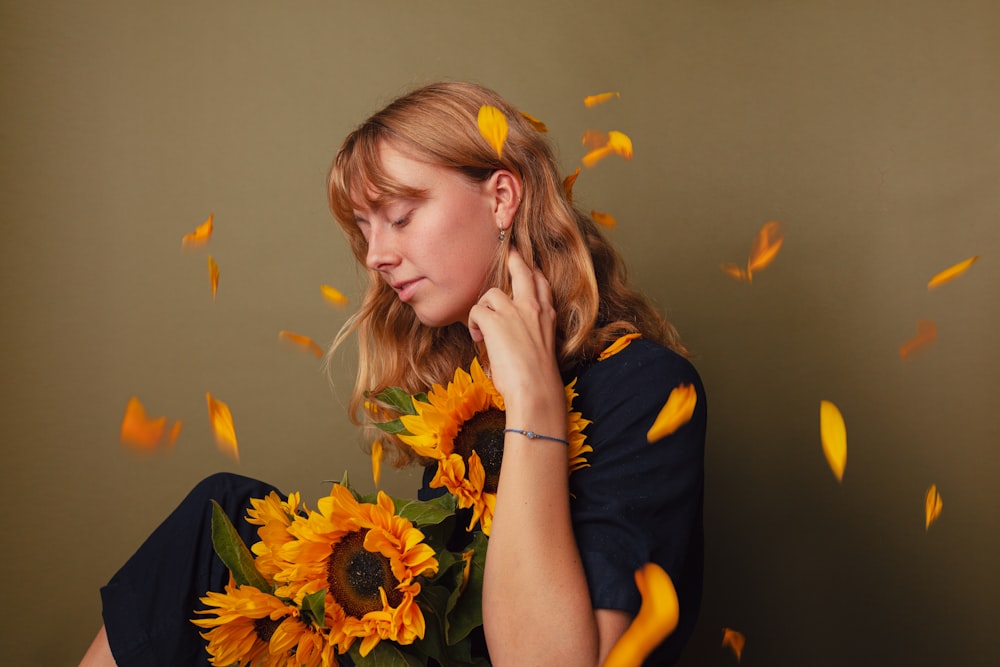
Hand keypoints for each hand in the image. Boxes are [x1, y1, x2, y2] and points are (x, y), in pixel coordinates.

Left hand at [467, 249, 564, 419]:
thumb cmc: (539, 377)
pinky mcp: (495, 322)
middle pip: (522, 270)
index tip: (526, 268)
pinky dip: (474, 323)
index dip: (532, 272)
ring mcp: (514, 312)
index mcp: (547, 315)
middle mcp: (533, 308)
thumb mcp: (544, 346)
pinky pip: (476, 310)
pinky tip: (479, 338)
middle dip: (513, 258)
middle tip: (507, 251)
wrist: (536, 389)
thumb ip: (532, 331)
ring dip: (484, 308)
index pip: (541, 283)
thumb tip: (513, 333)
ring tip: (483, 329)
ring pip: (491, 293)